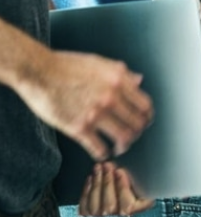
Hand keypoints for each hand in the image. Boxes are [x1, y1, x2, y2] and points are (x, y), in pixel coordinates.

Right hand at [18, 50, 152, 160]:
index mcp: (118, 80)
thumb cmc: (68, 65)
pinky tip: (102, 152)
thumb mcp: (100, 63)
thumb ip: (122, 73)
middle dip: (137, 132)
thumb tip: (139, 80)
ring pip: (124, 138)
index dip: (147, 116)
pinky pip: (99, 148)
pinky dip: (104, 154)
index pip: (145, 105)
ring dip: (124, 145)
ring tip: (119, 147)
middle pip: (138, 124)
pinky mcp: (78, 128)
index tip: (143, 121)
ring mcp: (96, 113)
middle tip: (132, 136)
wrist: (39, 71)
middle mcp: (111, 97)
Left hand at [79, 162, 153, 216]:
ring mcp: (106, 215)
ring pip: (95, 209)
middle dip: (107, 183)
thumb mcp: (145, 172)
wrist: (132, 176)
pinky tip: (91, 177)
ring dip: (96, 185)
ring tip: (98, 168)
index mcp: (139, 207)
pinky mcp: (93, 212)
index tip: (120, 170)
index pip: (127, 206)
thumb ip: (140, 172)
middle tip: (107, 165)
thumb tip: (124, 166)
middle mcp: (122, 214)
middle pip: (109, 207)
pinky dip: (86, 192)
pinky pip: (85, 208)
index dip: (122, 188)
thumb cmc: (140, 172)